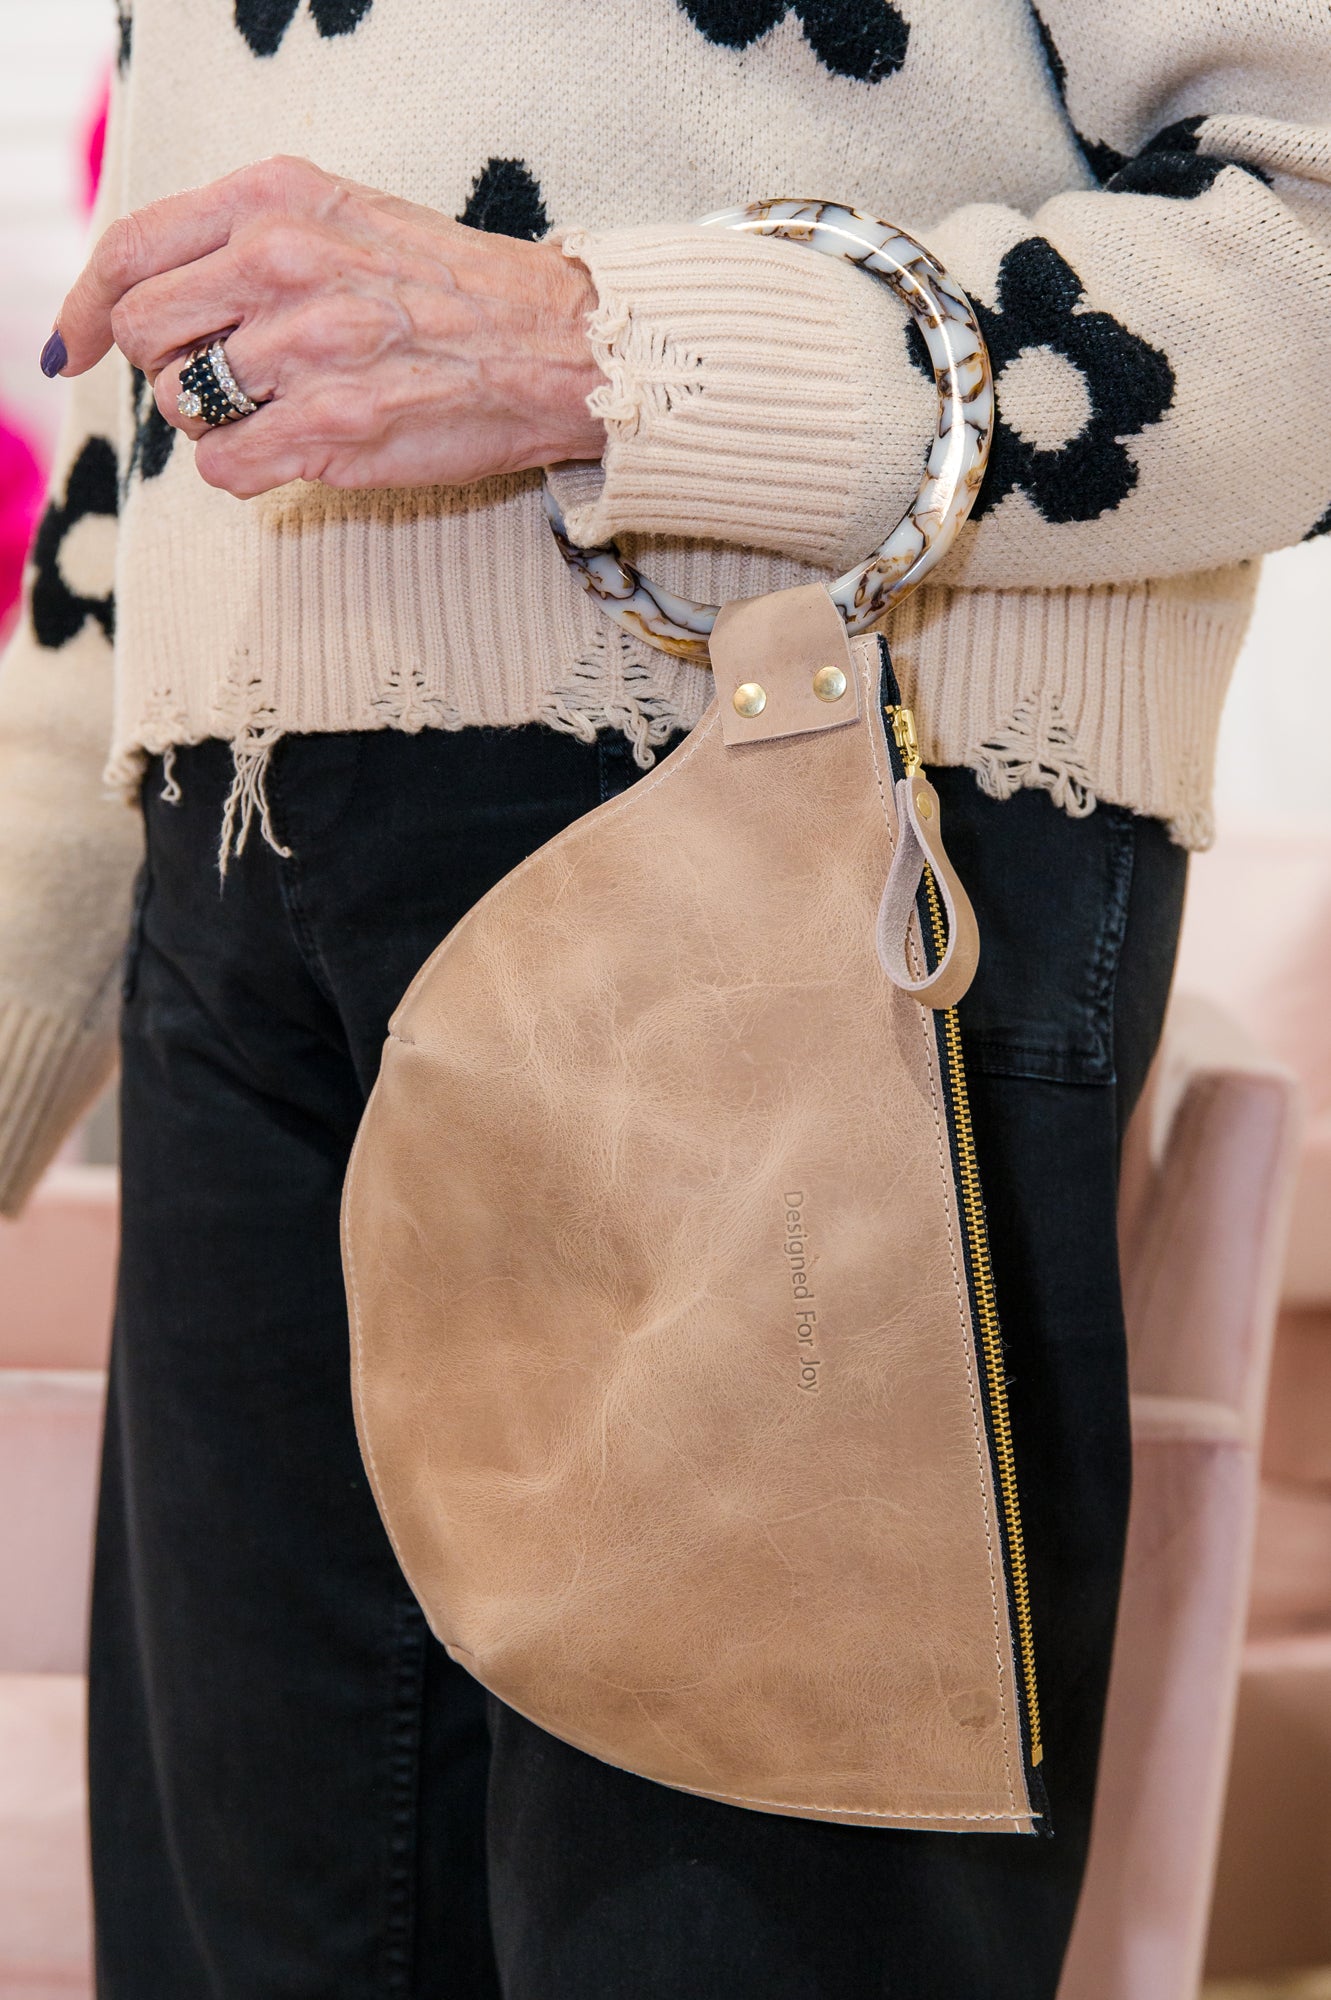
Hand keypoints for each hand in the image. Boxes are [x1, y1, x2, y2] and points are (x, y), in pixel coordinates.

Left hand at [52, 155, 607, 498]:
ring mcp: (306, 348)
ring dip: (214, 421)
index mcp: (275, 200)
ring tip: (279, 410)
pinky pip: (224, 466)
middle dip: (166, 366)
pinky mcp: (333, 428)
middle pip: (142, 334)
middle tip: (221, 380)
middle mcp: (281, 263)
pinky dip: (244, 470)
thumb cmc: (451, 290)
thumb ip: (247, 240)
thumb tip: (152, 297)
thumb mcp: (341, 216)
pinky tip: (292, 451)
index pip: (131, 252)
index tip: (74, 346)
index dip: (86, 308)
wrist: (556, 345)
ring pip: (181, 404)